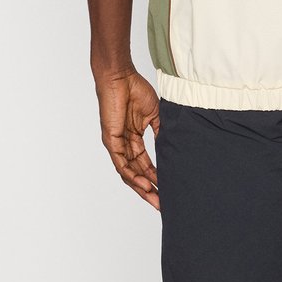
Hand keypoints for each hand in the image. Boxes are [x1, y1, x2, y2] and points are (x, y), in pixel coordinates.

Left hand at [94, 67, 160, 210]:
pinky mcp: (111, 141)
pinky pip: (121, 164)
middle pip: (136, 174)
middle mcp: (124, 145)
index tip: (167, 189)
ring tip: (155, 198)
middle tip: (162, 204)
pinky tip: (143, 184)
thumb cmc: (135, 90)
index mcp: (134, 139)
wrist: (120, 77)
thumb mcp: (154, 114)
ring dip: (141, 187)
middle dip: (149, 190)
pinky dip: (132, 176)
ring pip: (128, 173)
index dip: (155, 177)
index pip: (144, 164)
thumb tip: (171, 146)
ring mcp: (116, 144)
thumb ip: (160, 131)